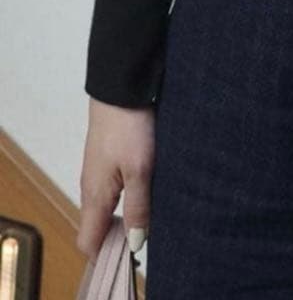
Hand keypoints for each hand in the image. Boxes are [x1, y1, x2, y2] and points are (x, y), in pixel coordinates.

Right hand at [77, 97, 154, 261]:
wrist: (121, 89)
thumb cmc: (129, 128)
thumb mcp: (140, 169)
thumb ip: (137, 206)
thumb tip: (136, 242)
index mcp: (94, 196)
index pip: (88, 242)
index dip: (106, 255)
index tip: (131, 257)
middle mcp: (90, 188)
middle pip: (96, 228)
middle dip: (117, 239)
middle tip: (148, 238)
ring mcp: (97, 173)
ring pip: (105, 208)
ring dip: (123, 218)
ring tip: (151, 218)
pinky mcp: (106, 159)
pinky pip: (111, 191)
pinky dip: (125, 199)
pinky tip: (146, 193)